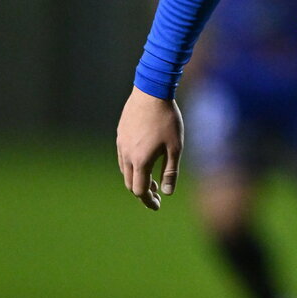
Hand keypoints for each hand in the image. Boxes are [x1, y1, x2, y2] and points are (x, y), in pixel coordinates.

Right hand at [116, 86, 183, 210]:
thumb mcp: (175, 147)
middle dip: (143, 191)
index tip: (157, 206)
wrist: (151, 91)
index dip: (149, 201)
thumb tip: (167, 193)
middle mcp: (127, 155)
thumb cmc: (167, 119)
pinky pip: (123, 156)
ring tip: (152, 177)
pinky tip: (144, 158)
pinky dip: (132, 164)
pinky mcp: (120, 133)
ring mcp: (121, 144)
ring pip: (125, 170)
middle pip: (131, 183)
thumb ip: (170, 171)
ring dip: (137, 178)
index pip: (140, 190)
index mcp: (140, 161)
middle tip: (156, 193)